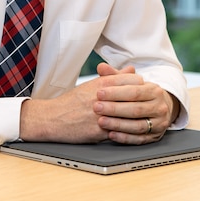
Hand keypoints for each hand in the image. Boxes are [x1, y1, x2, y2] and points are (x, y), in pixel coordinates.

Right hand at [18, 64, 144, 143]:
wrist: (53, 118)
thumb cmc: (73, 101)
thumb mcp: (92, 85)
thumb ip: (113, 77)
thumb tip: (131, 69)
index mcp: (102, 84)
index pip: (133, 80)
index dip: (140, 85)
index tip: (142, 89)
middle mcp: (104, 98)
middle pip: (135, 96)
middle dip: (142, 100)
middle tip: (146, 103)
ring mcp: (102, 115)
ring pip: (130, 115)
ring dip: (138, 116)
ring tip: (141, 117)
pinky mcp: (100, 131)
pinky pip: (121, 131)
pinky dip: (128, 131)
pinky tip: (132, 130)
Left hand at [92, 62, 177, 143]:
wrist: (159, 108)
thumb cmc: (140, 94)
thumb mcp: (130, 83)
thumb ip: (115, 75)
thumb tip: (101, 67)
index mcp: (154, 91)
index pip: (134, 91)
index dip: (115, 93)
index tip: (99, 93)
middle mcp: (159, 107)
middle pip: (135, 109)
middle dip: (114, 109)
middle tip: (96, 107)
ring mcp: (159, 123)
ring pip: (137, 126)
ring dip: (117, 124)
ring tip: (101, 121)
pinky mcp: (155, 137)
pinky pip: (139, 139)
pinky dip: (124, 138)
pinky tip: (111, 134)